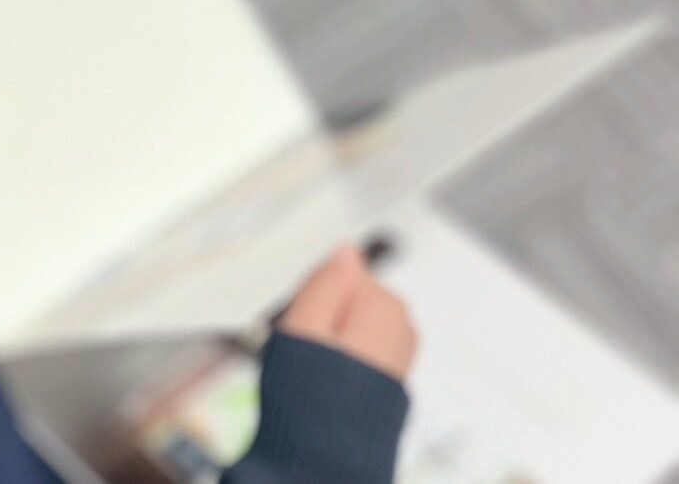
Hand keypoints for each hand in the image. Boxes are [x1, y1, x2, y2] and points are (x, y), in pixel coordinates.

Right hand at [277, 245, 417, 382]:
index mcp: (381, 303)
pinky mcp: (396, 373)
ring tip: (319, 365)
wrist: (329, 454)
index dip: (314, 293)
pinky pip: (367, 347)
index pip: (341, 272)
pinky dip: (349, 355)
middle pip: (353, 296)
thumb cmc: (313, 395)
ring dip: (338, 336)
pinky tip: (334, 379)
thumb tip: (348, 250)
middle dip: (329, 313)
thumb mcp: (303, 324)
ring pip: (359, 322)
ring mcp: (402, 351)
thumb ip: (326, 282)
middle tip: (307, 343)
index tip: (302, 316)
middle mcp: (401, 324)